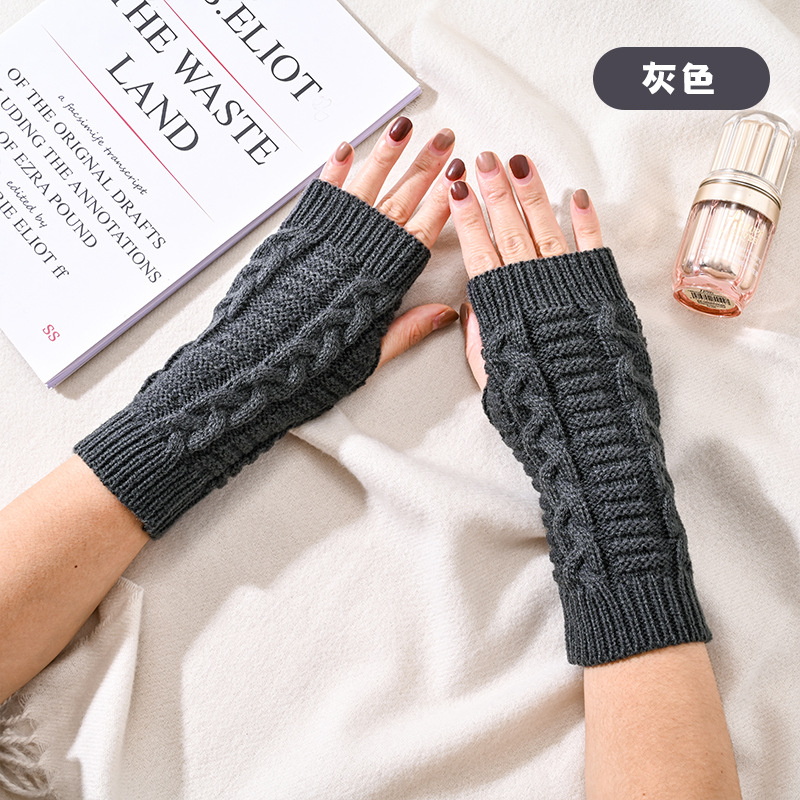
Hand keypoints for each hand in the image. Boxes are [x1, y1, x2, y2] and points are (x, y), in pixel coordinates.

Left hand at [319, 118, 466, 367]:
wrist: (258, 359)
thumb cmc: (314, 363)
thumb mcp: (372, 354)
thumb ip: (409, 329)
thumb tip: (446, 313)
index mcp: (385, 278)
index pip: (424, 230)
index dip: (444, 203)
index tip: (458, 177)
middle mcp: (361, 249)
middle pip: (402, 199)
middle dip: (425, 166)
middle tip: (445, 138)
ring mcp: (331, 235)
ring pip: (366, 185)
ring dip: (386, 154)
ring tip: (404, 127)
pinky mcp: (301, 232)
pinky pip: (323, 193)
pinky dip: (335, 169)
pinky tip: (347, 146)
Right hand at [448, 152, 603, 387]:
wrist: (583, 420)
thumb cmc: (533, 404)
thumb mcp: (488, 374)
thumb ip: (477, 335)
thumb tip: (472, 306)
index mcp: (499, 306)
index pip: (478, 249)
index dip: (467, 217)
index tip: (458, 188)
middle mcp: (531, 286)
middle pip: (509, 228)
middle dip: (494, 190)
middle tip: (484, 159)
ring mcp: (567, 283)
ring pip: (544, 227)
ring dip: (531, 193)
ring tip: (519, 162)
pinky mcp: (601, 287)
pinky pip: (591, 245)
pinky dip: (584, 219)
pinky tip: (574, 194)